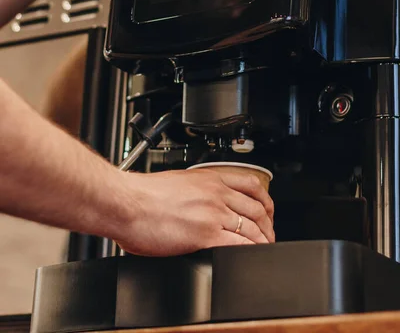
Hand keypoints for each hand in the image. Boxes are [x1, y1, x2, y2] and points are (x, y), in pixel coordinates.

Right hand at [114, 169, 274, 256]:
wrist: (126, 203)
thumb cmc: (142, 195)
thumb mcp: (176, 182)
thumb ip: (194, 191)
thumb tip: (198, 203)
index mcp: (208, 178)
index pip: (250, 185)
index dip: (265, 199)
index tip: (267, 209)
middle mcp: (215, 194)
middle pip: (256, 208)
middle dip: (268, 225)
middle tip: (269, 234)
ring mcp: (213, 213)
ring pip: (252, 227)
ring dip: (262, 240)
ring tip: (263, 248)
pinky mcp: (206, 234)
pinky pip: (239, 244)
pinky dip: (250, 251)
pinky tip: (250, 256)